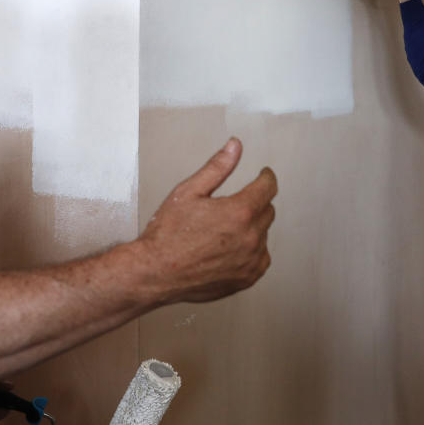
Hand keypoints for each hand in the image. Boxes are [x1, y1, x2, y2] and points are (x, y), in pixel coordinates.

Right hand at [137, 138, 277, 303]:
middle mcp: (250, 237)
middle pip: (267, 211)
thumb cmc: (167, 234)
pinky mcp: (247, 278)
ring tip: (223, 230)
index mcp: (239, 212)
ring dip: (252, 228)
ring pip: (263, 235)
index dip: (266, 177)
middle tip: (233, 205)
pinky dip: (251, 251)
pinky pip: (261, 258)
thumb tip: (235, 147)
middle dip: (255, 203)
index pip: (268, 187)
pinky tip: (230, 248)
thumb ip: (217, 167)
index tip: (263, 176)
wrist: (155, 272)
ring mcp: (250, 260)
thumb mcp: (189, 191)